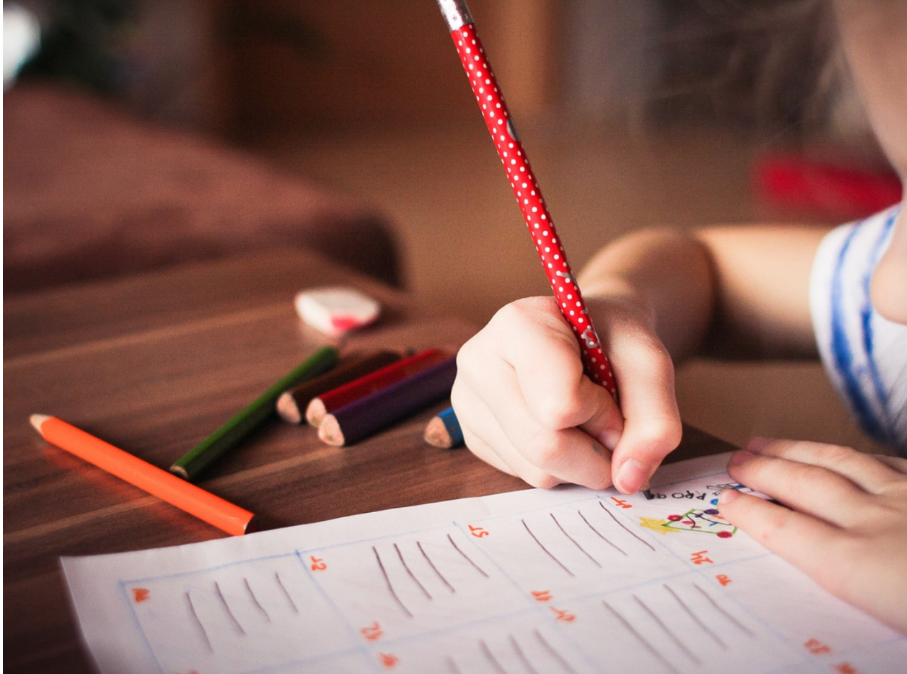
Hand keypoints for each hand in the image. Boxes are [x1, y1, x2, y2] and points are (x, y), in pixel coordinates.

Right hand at [451, 295, 680, 491]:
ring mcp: (468, 401)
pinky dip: (559, 466)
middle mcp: (478, 361)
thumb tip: (627, 479)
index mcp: (516, 325)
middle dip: (596, 450)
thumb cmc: (613, 340)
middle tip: (609, 421)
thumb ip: (655, 420)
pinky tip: (559, 428)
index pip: (560, 405)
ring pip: (536, 470)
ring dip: (580, 461)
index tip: (610, 389)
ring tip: (583, 419)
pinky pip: (524, 476)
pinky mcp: (472, 436)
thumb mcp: (650, 364)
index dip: (602, 412)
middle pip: (545, 446)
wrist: (588, 336)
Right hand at [718, 438, 906, 634]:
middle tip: (736, 460)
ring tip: (768, 443)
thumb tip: (815, 569)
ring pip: (840, 461)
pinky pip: (887, 460)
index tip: (725, 499)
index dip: (749, 512)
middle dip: (763, 470)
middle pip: (804, 484)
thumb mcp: (888, 622)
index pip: (785, 529)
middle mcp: (876, 521)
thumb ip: (845, 586)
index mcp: (858, 564)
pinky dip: (856, 455)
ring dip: (797, 450)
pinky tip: (846, 455)